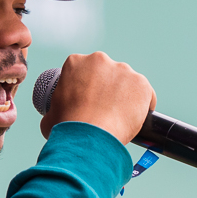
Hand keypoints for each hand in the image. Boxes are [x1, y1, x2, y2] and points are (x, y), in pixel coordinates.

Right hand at [40, 52, 154, 144]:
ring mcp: (123, 70)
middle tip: (105, 110)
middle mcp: (100, 60)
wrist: (89, 137)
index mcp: (75, 62)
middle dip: (108, 89)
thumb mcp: (50, 116)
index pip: (86, 72)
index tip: (91, 101)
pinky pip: (146, 94)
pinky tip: (137, 117)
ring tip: (120, 116)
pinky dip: (143, 105)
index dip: (89, 87)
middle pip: (108, 74)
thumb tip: (54, 117)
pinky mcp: (141, 83)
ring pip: (127, 83)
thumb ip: (54, 110)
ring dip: (126, 96)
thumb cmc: (67, 128)